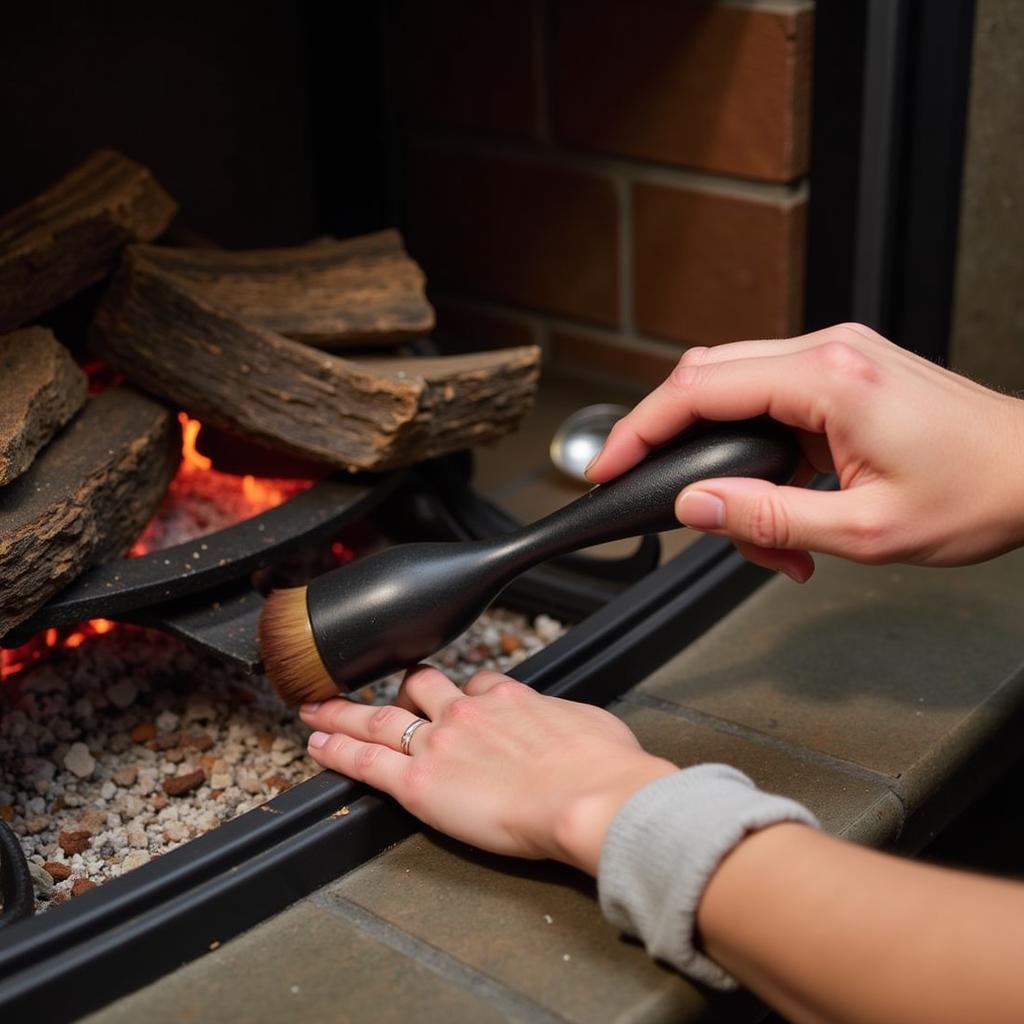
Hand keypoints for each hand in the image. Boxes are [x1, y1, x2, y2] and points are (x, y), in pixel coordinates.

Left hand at [300, 666, 675, 872]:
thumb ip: (568, 723)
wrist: (590, 797)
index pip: (473, 684)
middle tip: (367, 690)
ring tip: (318, 710)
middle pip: (417, 688)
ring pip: (380, 717)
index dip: (458, 694)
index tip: (452, 701)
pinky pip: (367, 761)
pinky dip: (337, 750)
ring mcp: (439, 744)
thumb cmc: (603, 768)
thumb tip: (576, 731)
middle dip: (392, 690)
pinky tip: (317, 745)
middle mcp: (467, 713)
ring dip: (344, 712)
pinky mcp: (421, 783)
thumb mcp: (593, 726)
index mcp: (510, 697)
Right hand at [587, 323, 1023, 580]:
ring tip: (748, 526)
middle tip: (644, 484)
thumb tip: (695, 507)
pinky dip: (752, 447)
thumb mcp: (865, 530)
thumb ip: (768, 519)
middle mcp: (828, 351)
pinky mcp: (844, 371)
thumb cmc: (976, 493)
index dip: (640, 430)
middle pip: (704, 375)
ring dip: (718, 453)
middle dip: (666, 436)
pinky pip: (769, 396)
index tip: (609, 464)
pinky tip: (775, 498)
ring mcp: (836, 355)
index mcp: (829, 379)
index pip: (699, 389)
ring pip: (733, 386)